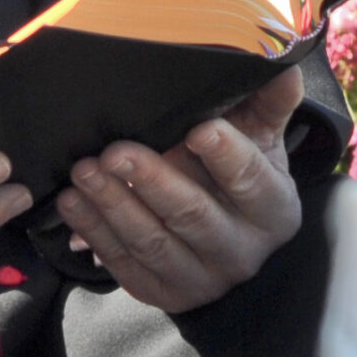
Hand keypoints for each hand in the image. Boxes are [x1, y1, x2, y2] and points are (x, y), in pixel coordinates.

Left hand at [53, 68, 303, 312]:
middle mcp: (242, 251)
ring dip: (113, 205)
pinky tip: (73, 202)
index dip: (225, 155)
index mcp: (274, 209)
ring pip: (153, 243)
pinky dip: (94, 231)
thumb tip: (283, 65)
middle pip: (193, 215)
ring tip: (84, 171)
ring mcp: (202, 277)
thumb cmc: (242, 173)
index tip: (197, 129)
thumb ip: (269, 102)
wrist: (231, 233)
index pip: (250, 180)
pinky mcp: (163, 291)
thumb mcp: (261, 140)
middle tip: (115, 151)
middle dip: (151, 180)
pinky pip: (124, 263)